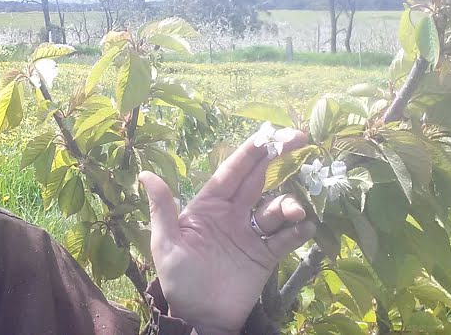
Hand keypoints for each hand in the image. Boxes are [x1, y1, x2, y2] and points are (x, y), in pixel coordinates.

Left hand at [140, 129, 314, 334]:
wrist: (200, 319)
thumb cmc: (178, 281)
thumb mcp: (166, 245)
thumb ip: (162, 210)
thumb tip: (146, 173)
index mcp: (208, 205)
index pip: (232, 171)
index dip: (251, 151)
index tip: (271, 134)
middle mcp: (232, 214)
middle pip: (259, 179)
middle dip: (278, 159)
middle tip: (300, 141)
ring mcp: (250, 233)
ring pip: (275, 208)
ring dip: (288, 204)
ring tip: (294, 212)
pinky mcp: (265, 256)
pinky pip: (286, 238)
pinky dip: (298, 230)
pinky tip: (305, 227)